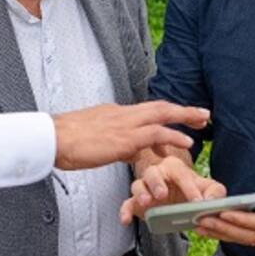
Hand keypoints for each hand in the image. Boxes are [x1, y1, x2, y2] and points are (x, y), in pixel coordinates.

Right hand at [53, 101, 208, 170]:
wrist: (51, 139)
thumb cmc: (63, 141)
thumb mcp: (92, 138)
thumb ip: (111, 141)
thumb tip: (123, 149)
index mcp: (114, 113)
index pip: (146, 111)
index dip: (165, 113)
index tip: (179, 116)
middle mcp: (122, 114)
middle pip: (159, 106)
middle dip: (183, 109)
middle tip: (202, 113)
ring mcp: (124, 124)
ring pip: (162, 114)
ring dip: (185, 116)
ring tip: (203, 121)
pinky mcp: (124, 138)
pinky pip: (156, 134)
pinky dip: (173, 136)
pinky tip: (186, 142)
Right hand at [119, 155, 225, 224]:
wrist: (183, 203)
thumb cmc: (195, 191)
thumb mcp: (210, 190)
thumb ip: (215, 191)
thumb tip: (210, 200)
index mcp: (175, 167)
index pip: (181, 173)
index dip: (189, 187)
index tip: (197, 202)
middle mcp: (157, 173)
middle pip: (152, 173)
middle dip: (156, 182)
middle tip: (163, 194)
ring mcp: (145, 187)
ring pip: (137, 185)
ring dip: (141, 193)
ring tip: (146, 202)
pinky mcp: (136, 202)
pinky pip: (127, 203)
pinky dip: (125, 211)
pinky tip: (126, 220)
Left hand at [195, 169, 254, 245]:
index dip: (242, 219)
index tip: (223, 212)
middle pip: (248, 235)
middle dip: (224, 229)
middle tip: (201, 221)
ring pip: (244, 239)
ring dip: (221, 234)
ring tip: (198, 225)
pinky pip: (245, 238)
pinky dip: (227, 234)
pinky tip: (210, 228)